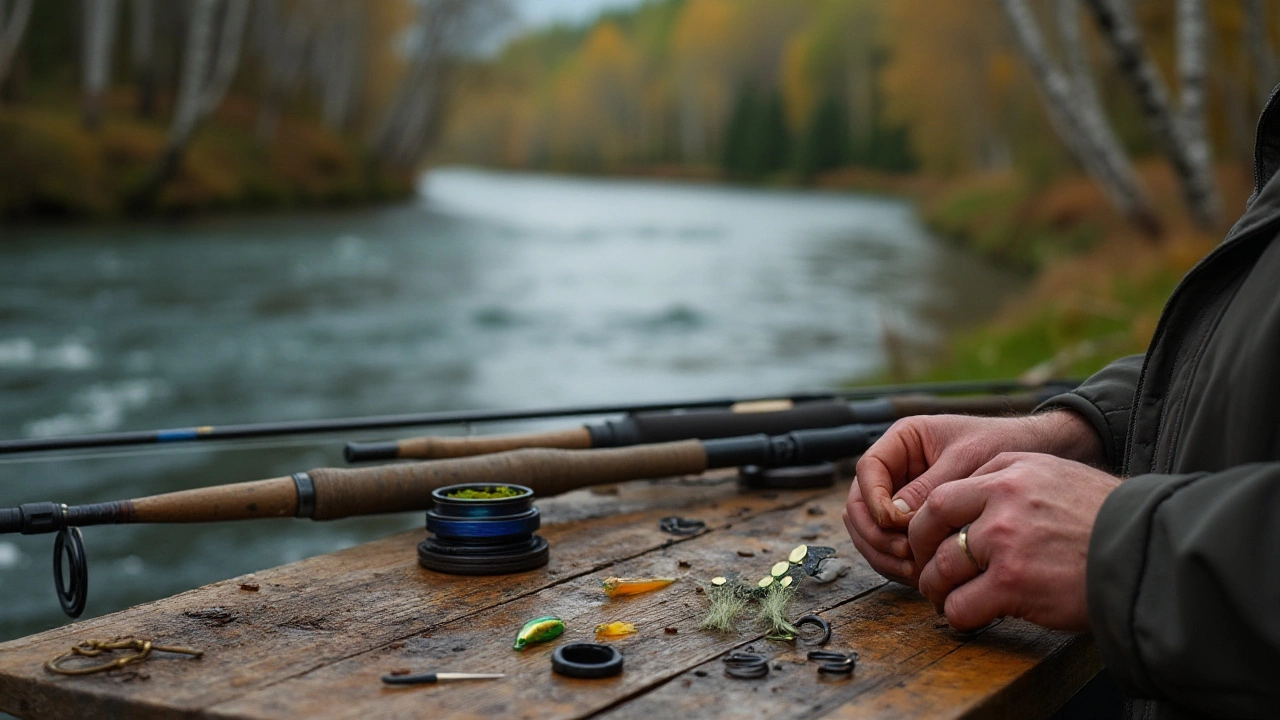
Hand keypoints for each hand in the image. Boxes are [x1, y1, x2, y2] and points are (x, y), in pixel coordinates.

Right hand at [843, 411, 1102, 585]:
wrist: (1043, 455)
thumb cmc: (1008, 445)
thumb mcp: (968, 463)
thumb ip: (931, 489)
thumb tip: (895, 519)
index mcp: (904, 441)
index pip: (868, 470)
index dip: (873, 500)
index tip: (896, 523)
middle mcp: (899, 469)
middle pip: (861, 505)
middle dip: (875, 534)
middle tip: (904, 556)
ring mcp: (906, 498)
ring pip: (873, 530)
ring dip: (885, 554)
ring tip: (917, 570)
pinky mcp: (920, 524)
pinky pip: (896, 545)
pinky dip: (901, 562)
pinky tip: (923, 574)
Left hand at [908, 452, 1119, 630]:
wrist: (1147, 552)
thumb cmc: (1105, 519)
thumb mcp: (1056, 475)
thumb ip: (1011, 481)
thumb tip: (970, 502)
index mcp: (1010, 470)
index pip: (944, 492)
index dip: (929, 522)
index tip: (932, 541)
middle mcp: (1002, 497)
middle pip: (931, 521)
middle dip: (920, 550)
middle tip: (927, 569)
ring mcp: (1004, 539)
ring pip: (941, 566)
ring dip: (937, 588)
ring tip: (946, 598)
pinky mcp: (1011, 582)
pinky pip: (960, 603)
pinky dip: (958, 615)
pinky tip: (970, 617)